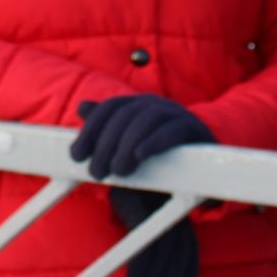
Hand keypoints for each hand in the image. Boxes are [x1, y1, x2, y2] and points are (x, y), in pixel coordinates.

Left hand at [70, 95, 213, 179]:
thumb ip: (108, 128)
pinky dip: (154, 141)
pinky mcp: (193, 129)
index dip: (89, 131)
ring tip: (118, 170)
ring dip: (127, 145)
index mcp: (137, 104)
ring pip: (146, 120)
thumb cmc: (157, 157)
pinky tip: (140, 155)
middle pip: (124, 115)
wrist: (201, 169)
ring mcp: (175, 114)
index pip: (109, 109)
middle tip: (97, 172)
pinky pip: (172, 131)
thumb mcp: (128, 145)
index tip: (76, 156)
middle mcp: (155, 104)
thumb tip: (83, 107)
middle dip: (105, 144)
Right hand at [108, 188, 199, 276]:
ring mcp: (155, 205)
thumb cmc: (123, 191)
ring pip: (163, 251)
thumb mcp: (140, 215)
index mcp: (176, 211)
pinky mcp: (138, 207)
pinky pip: (145, 244)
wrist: (107, 164)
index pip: (189, 250)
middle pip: (179, 252)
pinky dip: (141, 269)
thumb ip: (153, 240)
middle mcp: (170, 207)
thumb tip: (156, 268)